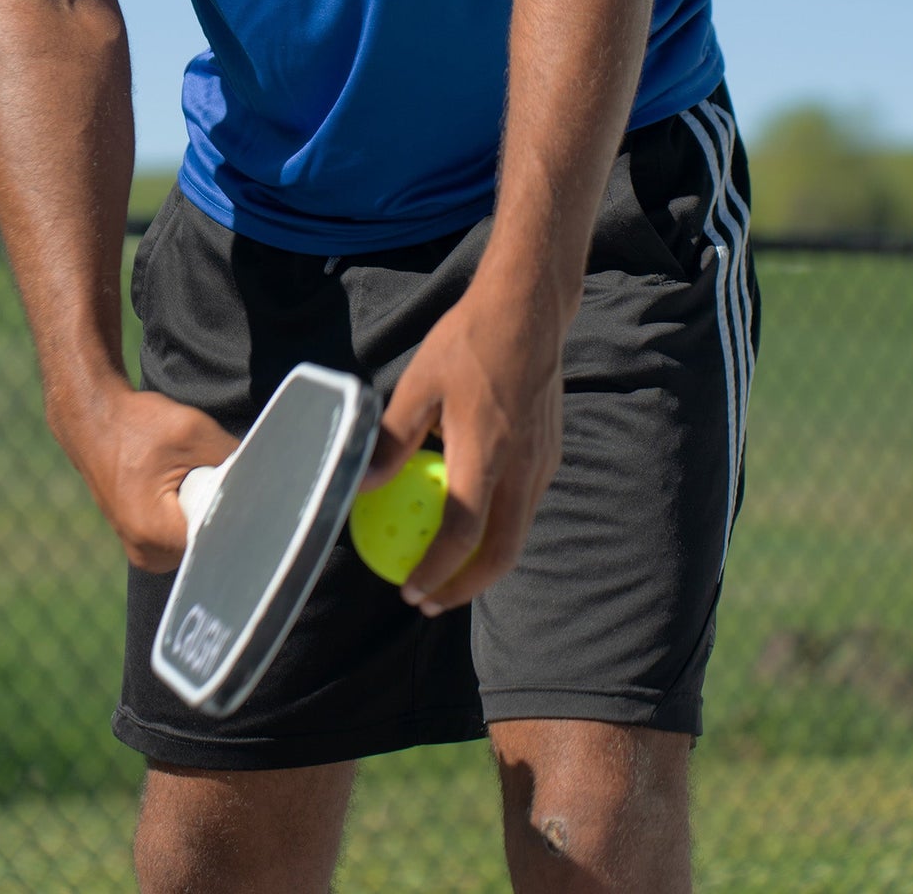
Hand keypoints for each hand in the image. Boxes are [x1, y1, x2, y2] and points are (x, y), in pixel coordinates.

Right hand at [72, 385, 237, 572]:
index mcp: (155, 532)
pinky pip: (179, 534)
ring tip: (183, 474)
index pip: (218, 538)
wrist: (92, 418)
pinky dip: (184, 512)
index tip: (235, 485)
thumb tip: (268, 479)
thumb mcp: (193, 431)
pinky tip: (175, 483)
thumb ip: (231, 460)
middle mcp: (146, 552)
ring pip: (194, 539)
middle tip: (202, 471)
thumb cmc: (137, 423)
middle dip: (215, 509)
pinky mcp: (140, 542)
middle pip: (208, 542)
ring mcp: (140, 551)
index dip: (234, 511)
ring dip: (199, 511)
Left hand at [363, 276, 566, 612]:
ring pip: (517, 534)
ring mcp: (542, 462)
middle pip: (500, 552)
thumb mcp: (419, 383)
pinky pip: (525, 508)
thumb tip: (363, 483)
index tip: (409, 590)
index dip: (436, 570)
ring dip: (483, 564)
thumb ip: (393, 437)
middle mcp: (522, 466)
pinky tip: (472, 523)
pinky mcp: (549, 453)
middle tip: (428, 601)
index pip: (462, 531)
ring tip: (446, 572)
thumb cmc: (468, 342)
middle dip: (464, 587)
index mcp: (486, 451)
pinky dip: (498, 531)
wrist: (530, 312)